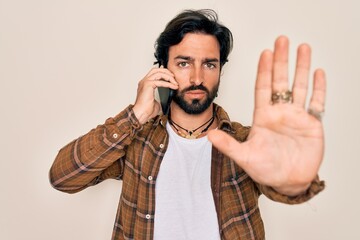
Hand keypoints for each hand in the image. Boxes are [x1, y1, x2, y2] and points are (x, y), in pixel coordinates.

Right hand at [133, 66, 177, 123]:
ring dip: (168, 76)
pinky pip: (160, 81)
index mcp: (145, 84)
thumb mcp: (157, 102)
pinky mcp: (148, 85)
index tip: (171, 76)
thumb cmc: (146, 110)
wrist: (141, 114)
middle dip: (166, 72)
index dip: (163, 72)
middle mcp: (144, 81)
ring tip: (175, 82)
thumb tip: (169, 97)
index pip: (154, 73)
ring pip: (158, 73)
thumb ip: (161, 97)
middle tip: (174, 77)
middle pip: (156, 70)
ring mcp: (145, 82)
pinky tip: (173, 86)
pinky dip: (168, 83)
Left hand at [208, 36, 325, 195]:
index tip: (264, 53)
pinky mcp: (312, 124)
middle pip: (280, 81)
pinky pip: (316, 102)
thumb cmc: (266, 170)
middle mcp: (279, 112)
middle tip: (281, 40)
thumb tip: (209, 135)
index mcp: (263, 116)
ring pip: (299, 86)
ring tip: (303, 48)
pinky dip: (319, 88)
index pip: (263, 88)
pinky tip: (318, 73)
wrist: (287, 182)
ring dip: (301, 68)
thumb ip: (229, 145)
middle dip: (281, 61)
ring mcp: (296, 116)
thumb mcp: (245, 157)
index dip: (264, 70)